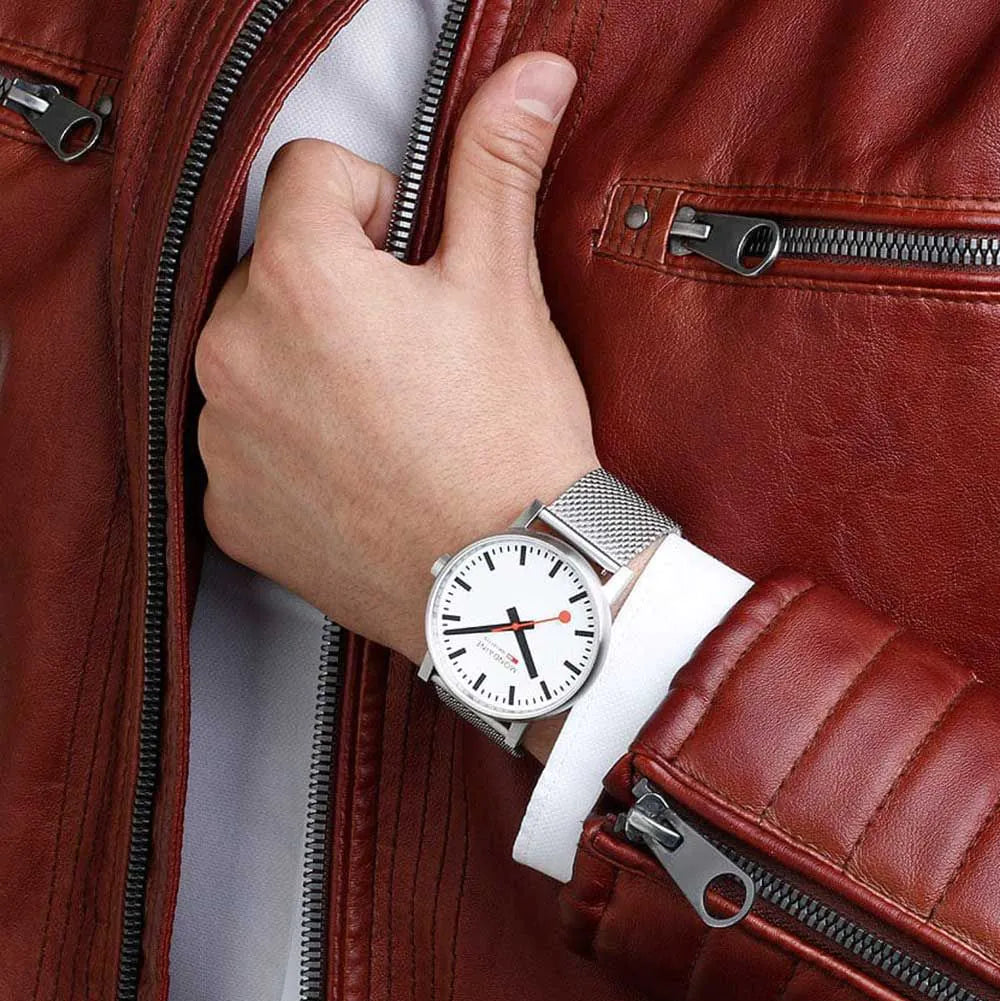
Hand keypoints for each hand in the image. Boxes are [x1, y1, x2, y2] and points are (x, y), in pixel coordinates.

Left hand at [195, 51, 595, 667]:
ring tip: (389, 419)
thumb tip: (530, 79)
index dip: (376, 206)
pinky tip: (359, 468)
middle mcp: (236, 352)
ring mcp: (225, 438)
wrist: (507, 584)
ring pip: (255, 355)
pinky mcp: (230, 508)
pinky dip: (289, 445)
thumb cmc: (508, 445)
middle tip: (412, 354)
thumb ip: (497, 166)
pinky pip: (246, 441)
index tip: (415, 265)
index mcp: (300, 278)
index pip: (311, 173)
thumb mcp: (504, 289)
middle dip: (335, 290)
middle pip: (275, 268)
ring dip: (305, 367)